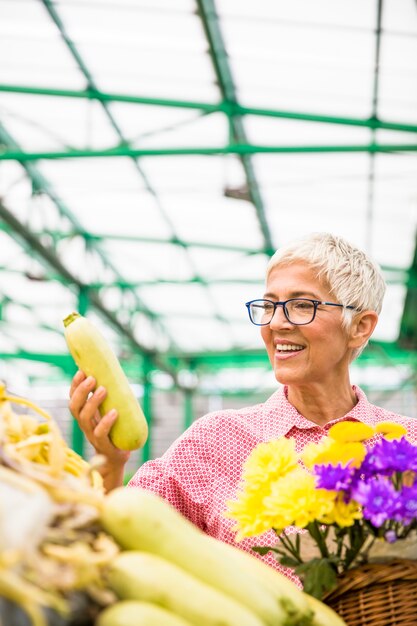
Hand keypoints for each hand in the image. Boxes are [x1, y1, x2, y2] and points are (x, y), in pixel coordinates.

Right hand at [69, 370, 129, 489]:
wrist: (115, 458)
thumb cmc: (113, 430)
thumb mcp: (108, 412)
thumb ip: (110, 398)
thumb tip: (117, 374)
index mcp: (84, 415)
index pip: (73, 398)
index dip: (75, 385)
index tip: (81, 371)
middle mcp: (84, 424)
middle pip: (75, 407)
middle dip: (81, 391)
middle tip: (92, 378)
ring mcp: (92, 435)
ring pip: (85, 418)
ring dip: (93, 402)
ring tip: (104, 389)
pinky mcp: (103, 445)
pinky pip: (100, 433)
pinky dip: (106, 422)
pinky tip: (114, 412)